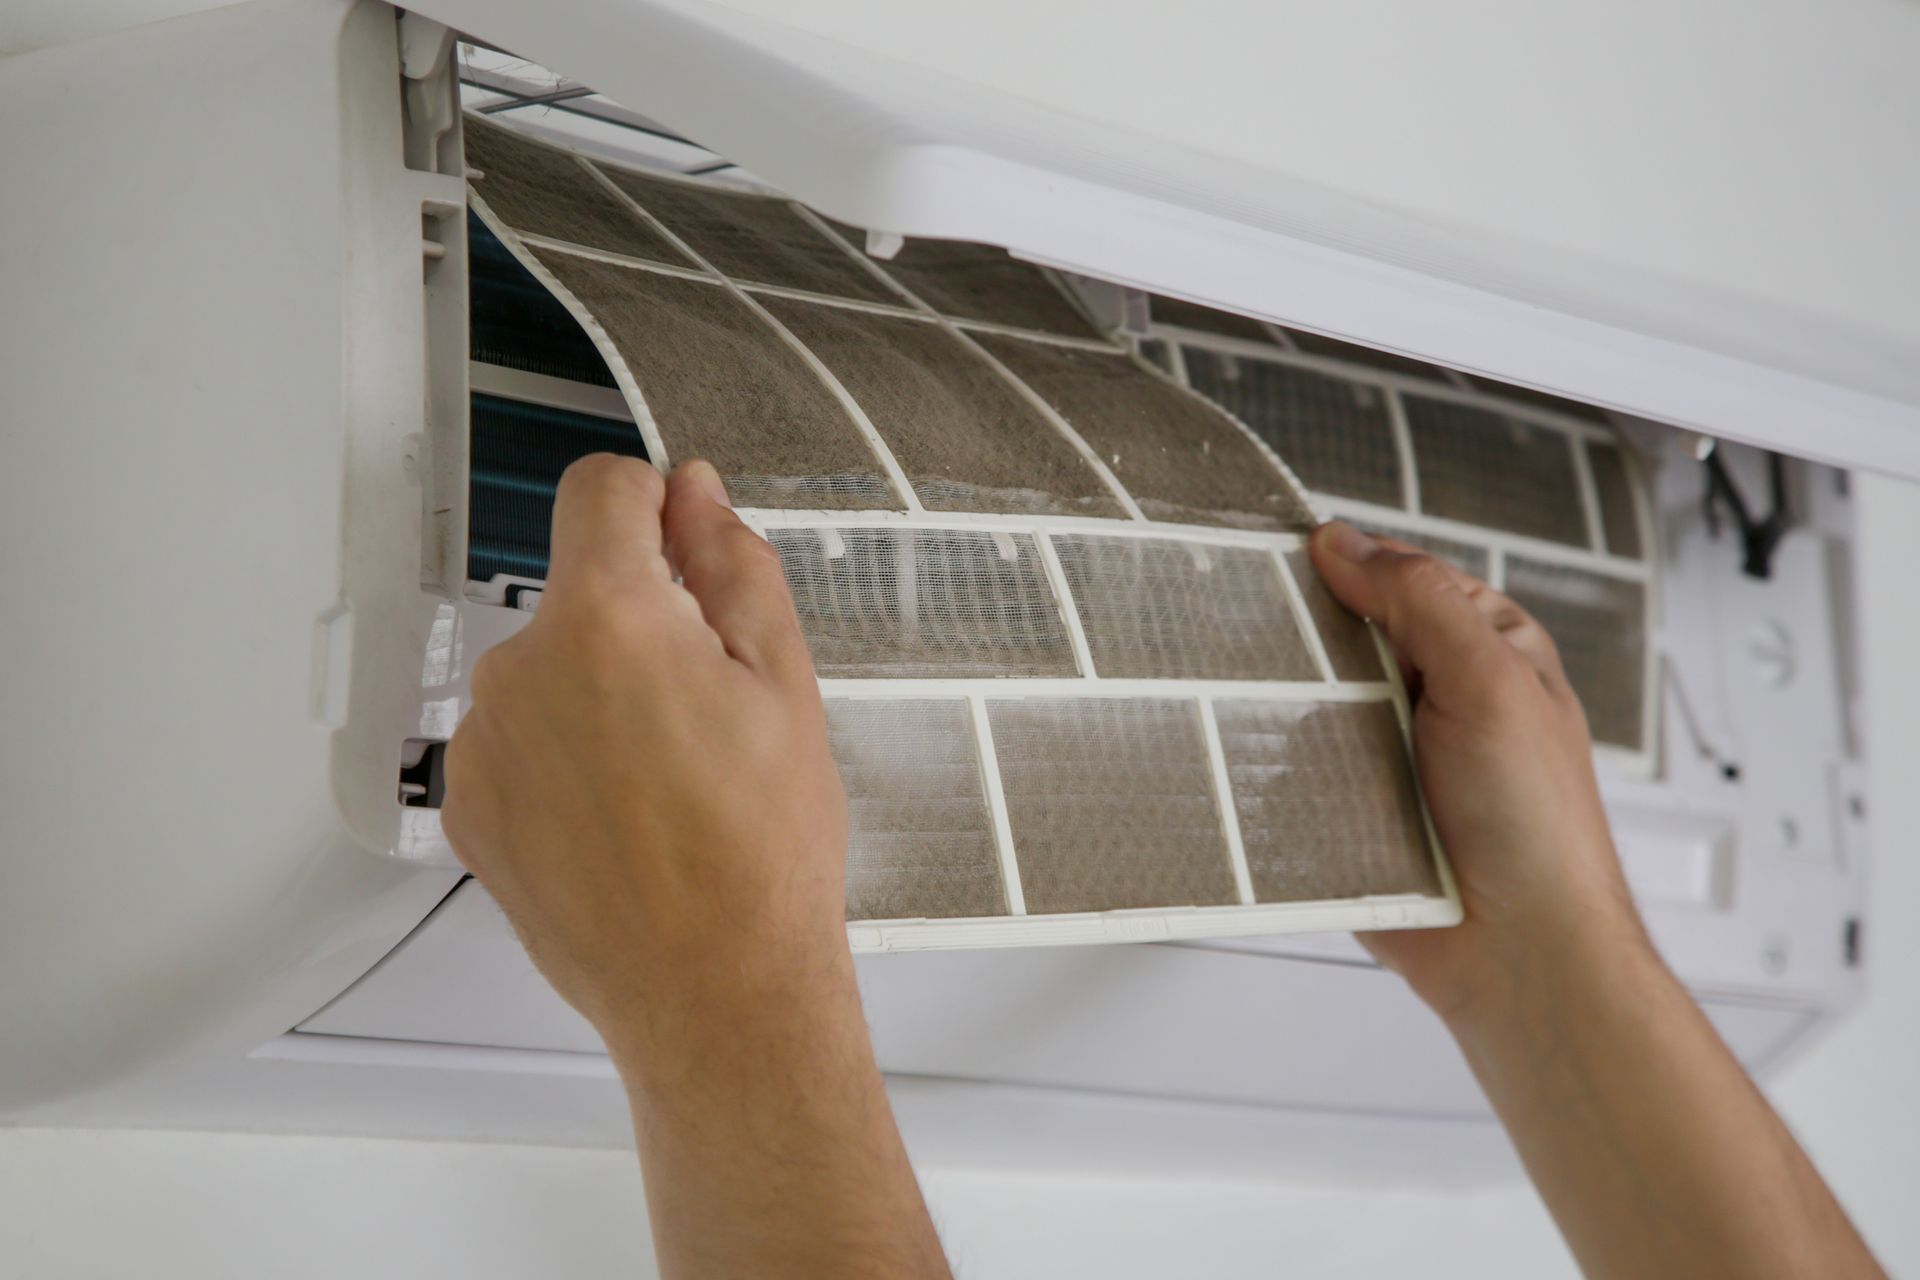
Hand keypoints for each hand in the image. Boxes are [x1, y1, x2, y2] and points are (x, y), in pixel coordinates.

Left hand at [440, 454, 852, 1068]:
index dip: (655, 506)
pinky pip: (518, 740)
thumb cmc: (762, 855)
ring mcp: (485, 743)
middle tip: (710, 711)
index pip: (599, 489)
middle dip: (639, 621)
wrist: (715, 992)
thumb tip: (694, 495)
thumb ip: (732, 565)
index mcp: (608, 620)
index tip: (686, 551)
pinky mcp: (469, 808)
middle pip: (577, 591)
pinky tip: (623, 818)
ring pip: (548, 669)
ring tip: (669, 782)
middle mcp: (522, 669)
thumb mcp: (785, 683)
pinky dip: (563, 758)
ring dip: (598, 693)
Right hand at [1309, 522, 1649, 1025]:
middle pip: (1348, 638)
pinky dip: (1282, 767)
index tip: (1288, 557)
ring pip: (1315, 702)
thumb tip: (1347, 545)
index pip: (1402, 577)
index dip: (1347, 563)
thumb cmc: (1536, 828)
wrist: (1517, 952)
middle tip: (1265, 631)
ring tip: (1265, 700)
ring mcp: (1395, 753)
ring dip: (1293, 707)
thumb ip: (1420, 601)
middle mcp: (1440, 695)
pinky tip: (1268, 763)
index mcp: (1487, 647)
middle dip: (1308, 639)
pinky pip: (1300, 769)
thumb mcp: (1490, 680)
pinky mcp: (1357, 807)